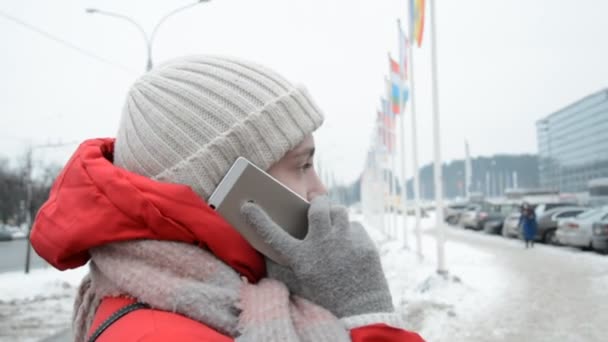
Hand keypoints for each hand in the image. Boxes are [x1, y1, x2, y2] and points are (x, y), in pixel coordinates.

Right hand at [241, 196, 392, 317]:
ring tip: (333, 222)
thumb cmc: (325, 301)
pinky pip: (356, 227)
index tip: (247, 206)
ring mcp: (346, 244)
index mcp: (301, 259)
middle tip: (315, 204)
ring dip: (334, 213)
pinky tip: (350, 246)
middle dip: (316, 202)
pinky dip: (351, 233)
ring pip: (340, 211)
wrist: (360, 316)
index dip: (258, 219)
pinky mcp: (365, 246)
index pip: (272, 234)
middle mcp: (322, 246)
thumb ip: (288, 264)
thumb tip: (273, 245)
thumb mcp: (300, 284)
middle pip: (318, 208)